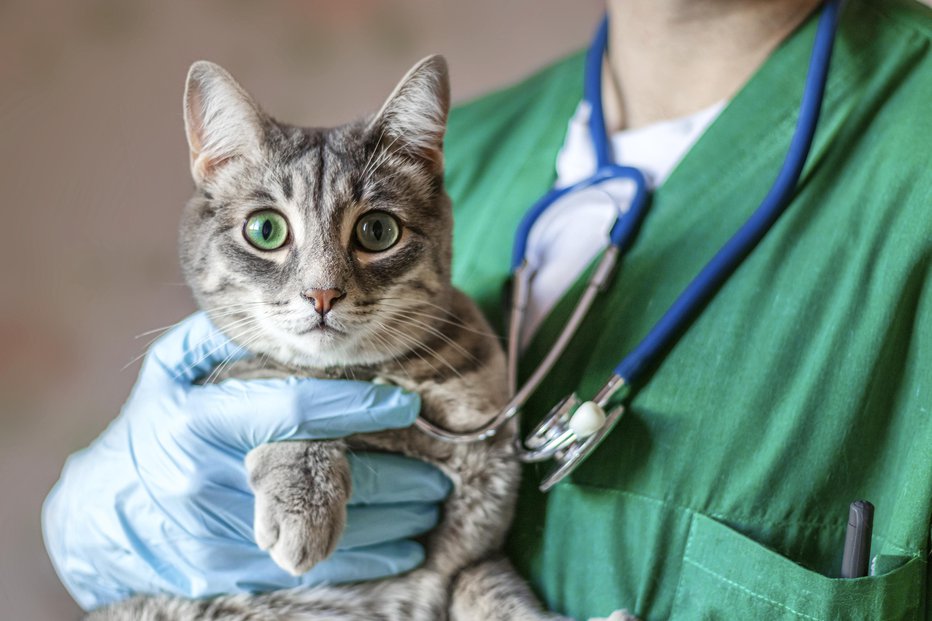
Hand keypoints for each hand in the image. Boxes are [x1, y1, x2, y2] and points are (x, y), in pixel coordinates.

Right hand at [42, 312, 450, 610]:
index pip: (295, 410)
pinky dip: (363, 561)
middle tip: (438, 471)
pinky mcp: (228, 574)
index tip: (404, 404)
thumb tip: (269, 312)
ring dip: (390, 523)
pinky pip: (310, 567)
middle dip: (394, 477)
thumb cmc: (149, 431)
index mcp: (202, 423)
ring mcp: (222, 535)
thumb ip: (214, 339)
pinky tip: (401, 550)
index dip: (356, 405)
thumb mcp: (168, 376)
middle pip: (327, 480)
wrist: (100, 518)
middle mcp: (213, 481)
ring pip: (329, 533)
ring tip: (429, 508)